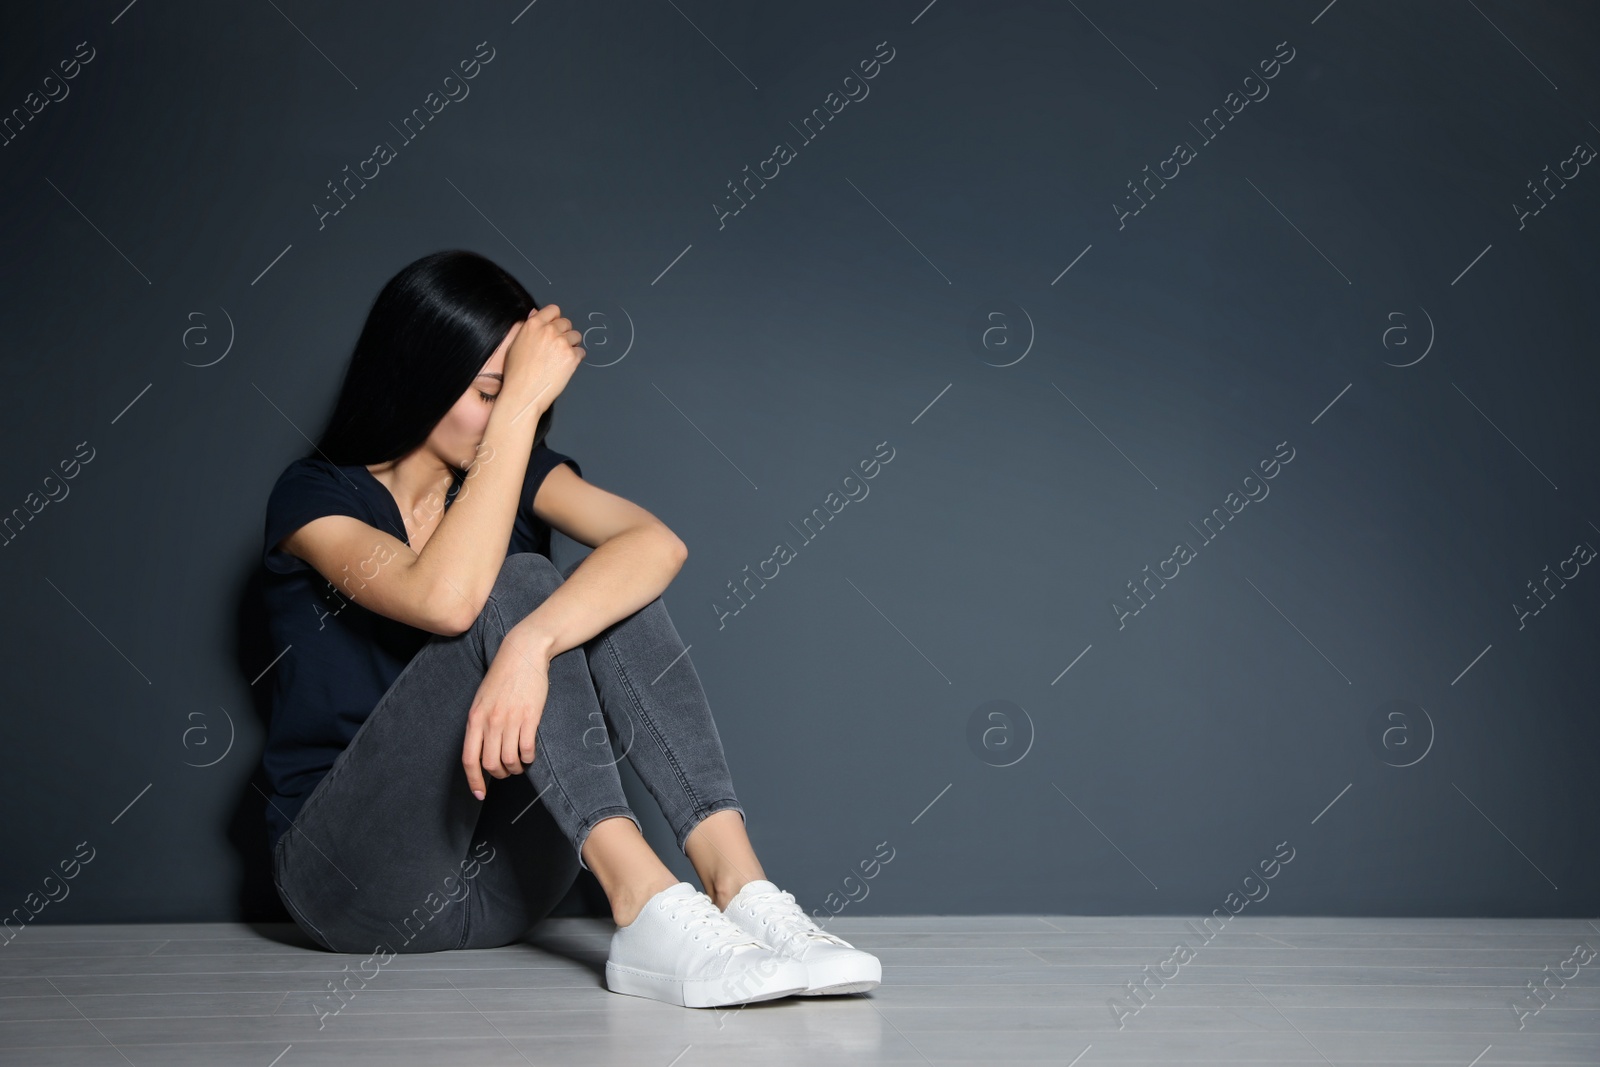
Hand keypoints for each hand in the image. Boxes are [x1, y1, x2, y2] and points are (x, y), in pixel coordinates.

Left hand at [461, 633, 549, 799]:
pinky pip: (527, 749)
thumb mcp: (482, 700)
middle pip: (490, 764)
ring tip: (519, 764)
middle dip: (500, 775)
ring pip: (509, 760)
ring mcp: (510, 720)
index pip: (469, 759)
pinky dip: (528, 758)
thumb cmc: (503, 677)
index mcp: (474, 719)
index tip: (480, 794)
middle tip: (507, 772)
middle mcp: (489, 722)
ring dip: (516, 768)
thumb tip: (480, 749)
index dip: (474, 780)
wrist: (522, 653)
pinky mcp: (529, 717)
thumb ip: (479, 724)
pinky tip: (529, 754)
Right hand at [501, 302, 584, 414]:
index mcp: (533, 325)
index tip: (556, 326)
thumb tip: (535, 313)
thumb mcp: (515, 344)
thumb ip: (528, 327)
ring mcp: (561, 343)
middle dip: (564, 333)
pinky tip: (564, 367)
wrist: (523, 393)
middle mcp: (549, 331)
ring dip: (572, 345)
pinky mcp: (572, 357)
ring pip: (576, 336)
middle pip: (566, 323)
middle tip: (557, 348)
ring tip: (560, 358)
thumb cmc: (516, 373)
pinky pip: (581, 352)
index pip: (553, 310)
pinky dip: (576, 359)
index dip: (556, 318)